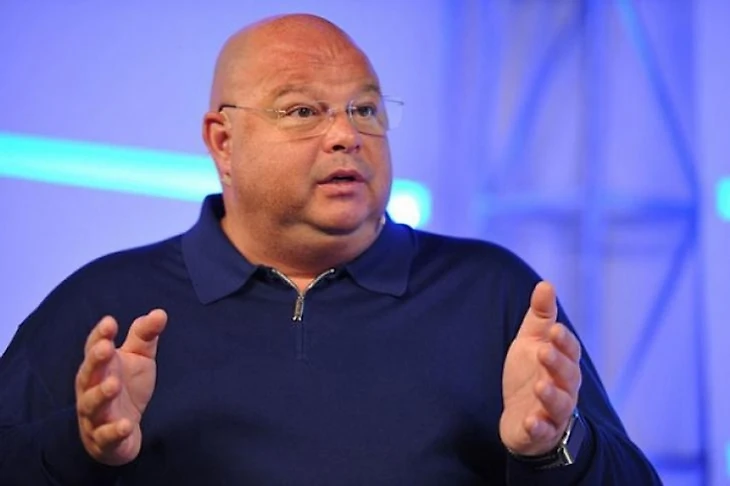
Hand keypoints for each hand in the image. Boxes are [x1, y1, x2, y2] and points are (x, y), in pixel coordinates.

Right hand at [75, 309, 166, 465]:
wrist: (122, 431)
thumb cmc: (127, 387)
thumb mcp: (139, 358)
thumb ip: (145, 336)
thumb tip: (160, 312)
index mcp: (100, 367)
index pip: (95, 348)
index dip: (100, 335)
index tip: (110, 322)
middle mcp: (92, 389)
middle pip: (88, 374)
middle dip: (95, 361)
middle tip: (106, 348)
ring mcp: (95, 415)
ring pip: (92, 405)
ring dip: (101, 395)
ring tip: (113, 384)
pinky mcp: (104, 439)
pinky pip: (106, 436)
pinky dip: (114, 431)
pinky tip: (126, 425)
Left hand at [499, 282, 581, 455]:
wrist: (521, 416)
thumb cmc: (531, 374)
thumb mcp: (532, 341)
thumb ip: (541, 316)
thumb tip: (546, 284)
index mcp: (563, 363)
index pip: (570, 351)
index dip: (564, 342)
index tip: (554, 330)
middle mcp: (564, 388)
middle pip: (567, 376)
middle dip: (557, 363)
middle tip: (543, 351)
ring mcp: (553, 412)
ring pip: (560, 404)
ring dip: (551, 395)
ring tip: (540, 386)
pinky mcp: (540, 432)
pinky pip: (543, 431)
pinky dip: (539, 427)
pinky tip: (531, 421)